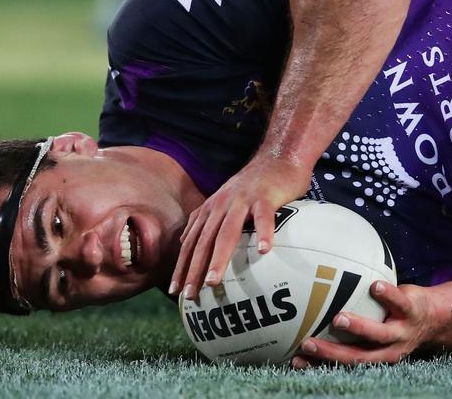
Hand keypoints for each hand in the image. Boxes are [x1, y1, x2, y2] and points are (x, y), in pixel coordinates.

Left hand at [169, 154, 311, 298]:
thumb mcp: (224, 201)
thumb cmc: (254, 186)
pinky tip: (265, 251)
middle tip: (189, 294)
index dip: (182, 266)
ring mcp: (243, 200)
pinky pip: (264, 217)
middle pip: (205, 240)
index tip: (174, 291)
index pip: (191, 242)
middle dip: (194, 268)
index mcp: (211, 209)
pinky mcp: (266, 197)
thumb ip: (206, 220)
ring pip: (228, 231)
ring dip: (219, 257)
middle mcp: (222, 205)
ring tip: (214, 281)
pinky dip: (264, 233)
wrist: (278, 157)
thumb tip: (187, 242)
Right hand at [291, 281, 436, 367]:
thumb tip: (311, 311)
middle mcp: (387, 349)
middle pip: (357, 356)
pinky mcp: (412, 310)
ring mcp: (400, 331)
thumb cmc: (393, 321)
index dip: (319, 364)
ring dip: (359, 327)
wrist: (436, 316)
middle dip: (332, 352)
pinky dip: (388, 295)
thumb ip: (350, 327)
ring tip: (339, 318)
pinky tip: (375, 287)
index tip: (296, 360)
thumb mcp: (374, 331)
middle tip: (308, 344)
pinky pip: (399, 302)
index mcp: (374, 354)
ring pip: (379, 334)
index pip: (343, 363)